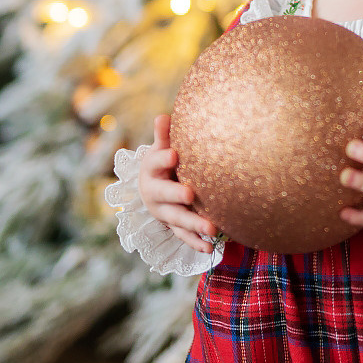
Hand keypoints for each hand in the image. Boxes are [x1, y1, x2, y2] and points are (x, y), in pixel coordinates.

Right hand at [137, 113, 217, 254]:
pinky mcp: (173, 226)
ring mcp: (163, 213)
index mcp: (150, 171)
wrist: (152, 189)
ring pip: (177, 219)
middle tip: (190, 194)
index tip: (175, 154)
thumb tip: (163, 116)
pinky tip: (210, 247)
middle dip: (176, 195)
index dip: (163, 159)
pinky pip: (184, 236)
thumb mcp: (161, 149)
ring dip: (193, 224)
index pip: (155, 163)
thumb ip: (164, 136)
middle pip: (165, 195)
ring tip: (212, 228)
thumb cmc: (163, 163)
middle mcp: (154, 194)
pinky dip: (196, 242)